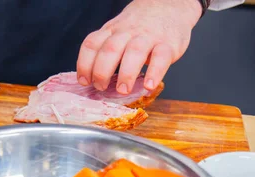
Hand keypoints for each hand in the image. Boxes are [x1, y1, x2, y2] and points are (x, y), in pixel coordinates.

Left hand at [77, 0, 201, 93]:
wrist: (170, 5)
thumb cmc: (141, 26)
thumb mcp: (119, 31)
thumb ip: (108, 50)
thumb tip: (94, 80)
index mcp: (112, 31)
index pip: (92, 44)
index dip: (85, 64)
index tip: (84, 81)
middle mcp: (127, 32)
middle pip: (110, 49)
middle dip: (102, 71)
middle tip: (101, 88)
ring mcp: (148, 37)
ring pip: (134, 52)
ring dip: (126, 73)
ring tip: (123, 90)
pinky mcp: (168, 44)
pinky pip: (161, 57)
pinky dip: (154, 73)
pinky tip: (149, 86)